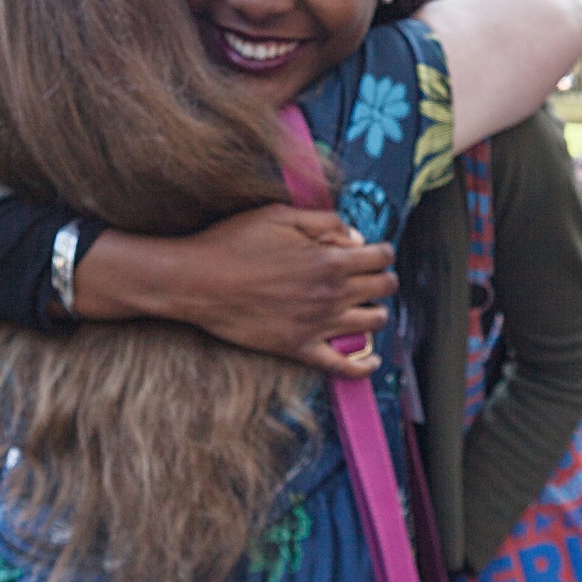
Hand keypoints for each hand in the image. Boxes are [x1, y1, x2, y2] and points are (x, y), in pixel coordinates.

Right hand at [76, 205, 396, 376]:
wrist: (197, 281)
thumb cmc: (233, 243)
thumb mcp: (280, 215)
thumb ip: (325, 222)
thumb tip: (355, 236)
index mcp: (330, 260)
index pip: (381, 256)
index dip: (381, 251)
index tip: (373, 251)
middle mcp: (332, 294)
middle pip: (383, 288)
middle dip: (382, 278)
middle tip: (370, 275)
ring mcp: (318, 325)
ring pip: (374, 323)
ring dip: (376, 312)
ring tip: (366, 306)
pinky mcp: (299, 348)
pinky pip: (344, 366)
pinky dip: (364, 365)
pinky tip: (371, 358)